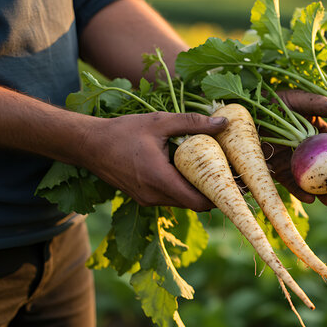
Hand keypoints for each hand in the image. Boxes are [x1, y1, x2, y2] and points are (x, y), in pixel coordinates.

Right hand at [80, 112, 227, 210]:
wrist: (88, 145)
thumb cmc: (123, 131)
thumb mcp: (160, 122)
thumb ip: (193, 123)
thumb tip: (224, 122)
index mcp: (160, 180)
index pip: (200, 201)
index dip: (222, 196)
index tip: (239, 187)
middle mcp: (154, 196)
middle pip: (195, 204)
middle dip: (214, 193)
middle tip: (232, 177)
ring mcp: (147, 199)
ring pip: (183, 202)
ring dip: (199, 191)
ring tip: (216, 172)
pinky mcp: (143, 197)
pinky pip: (171, 198)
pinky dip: (184, 188)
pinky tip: (191, 171)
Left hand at [260, 90, 326, 206]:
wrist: (239, 113)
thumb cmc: (268, 100)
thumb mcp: (294, 99)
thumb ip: (317, 103)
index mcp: (317, 129)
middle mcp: (308, 147)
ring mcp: (293, 160)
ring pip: (313, 180)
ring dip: (325, 193)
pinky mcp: (276, 170)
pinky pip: (290, 184)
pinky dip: (300, 192)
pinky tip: (310, 199)